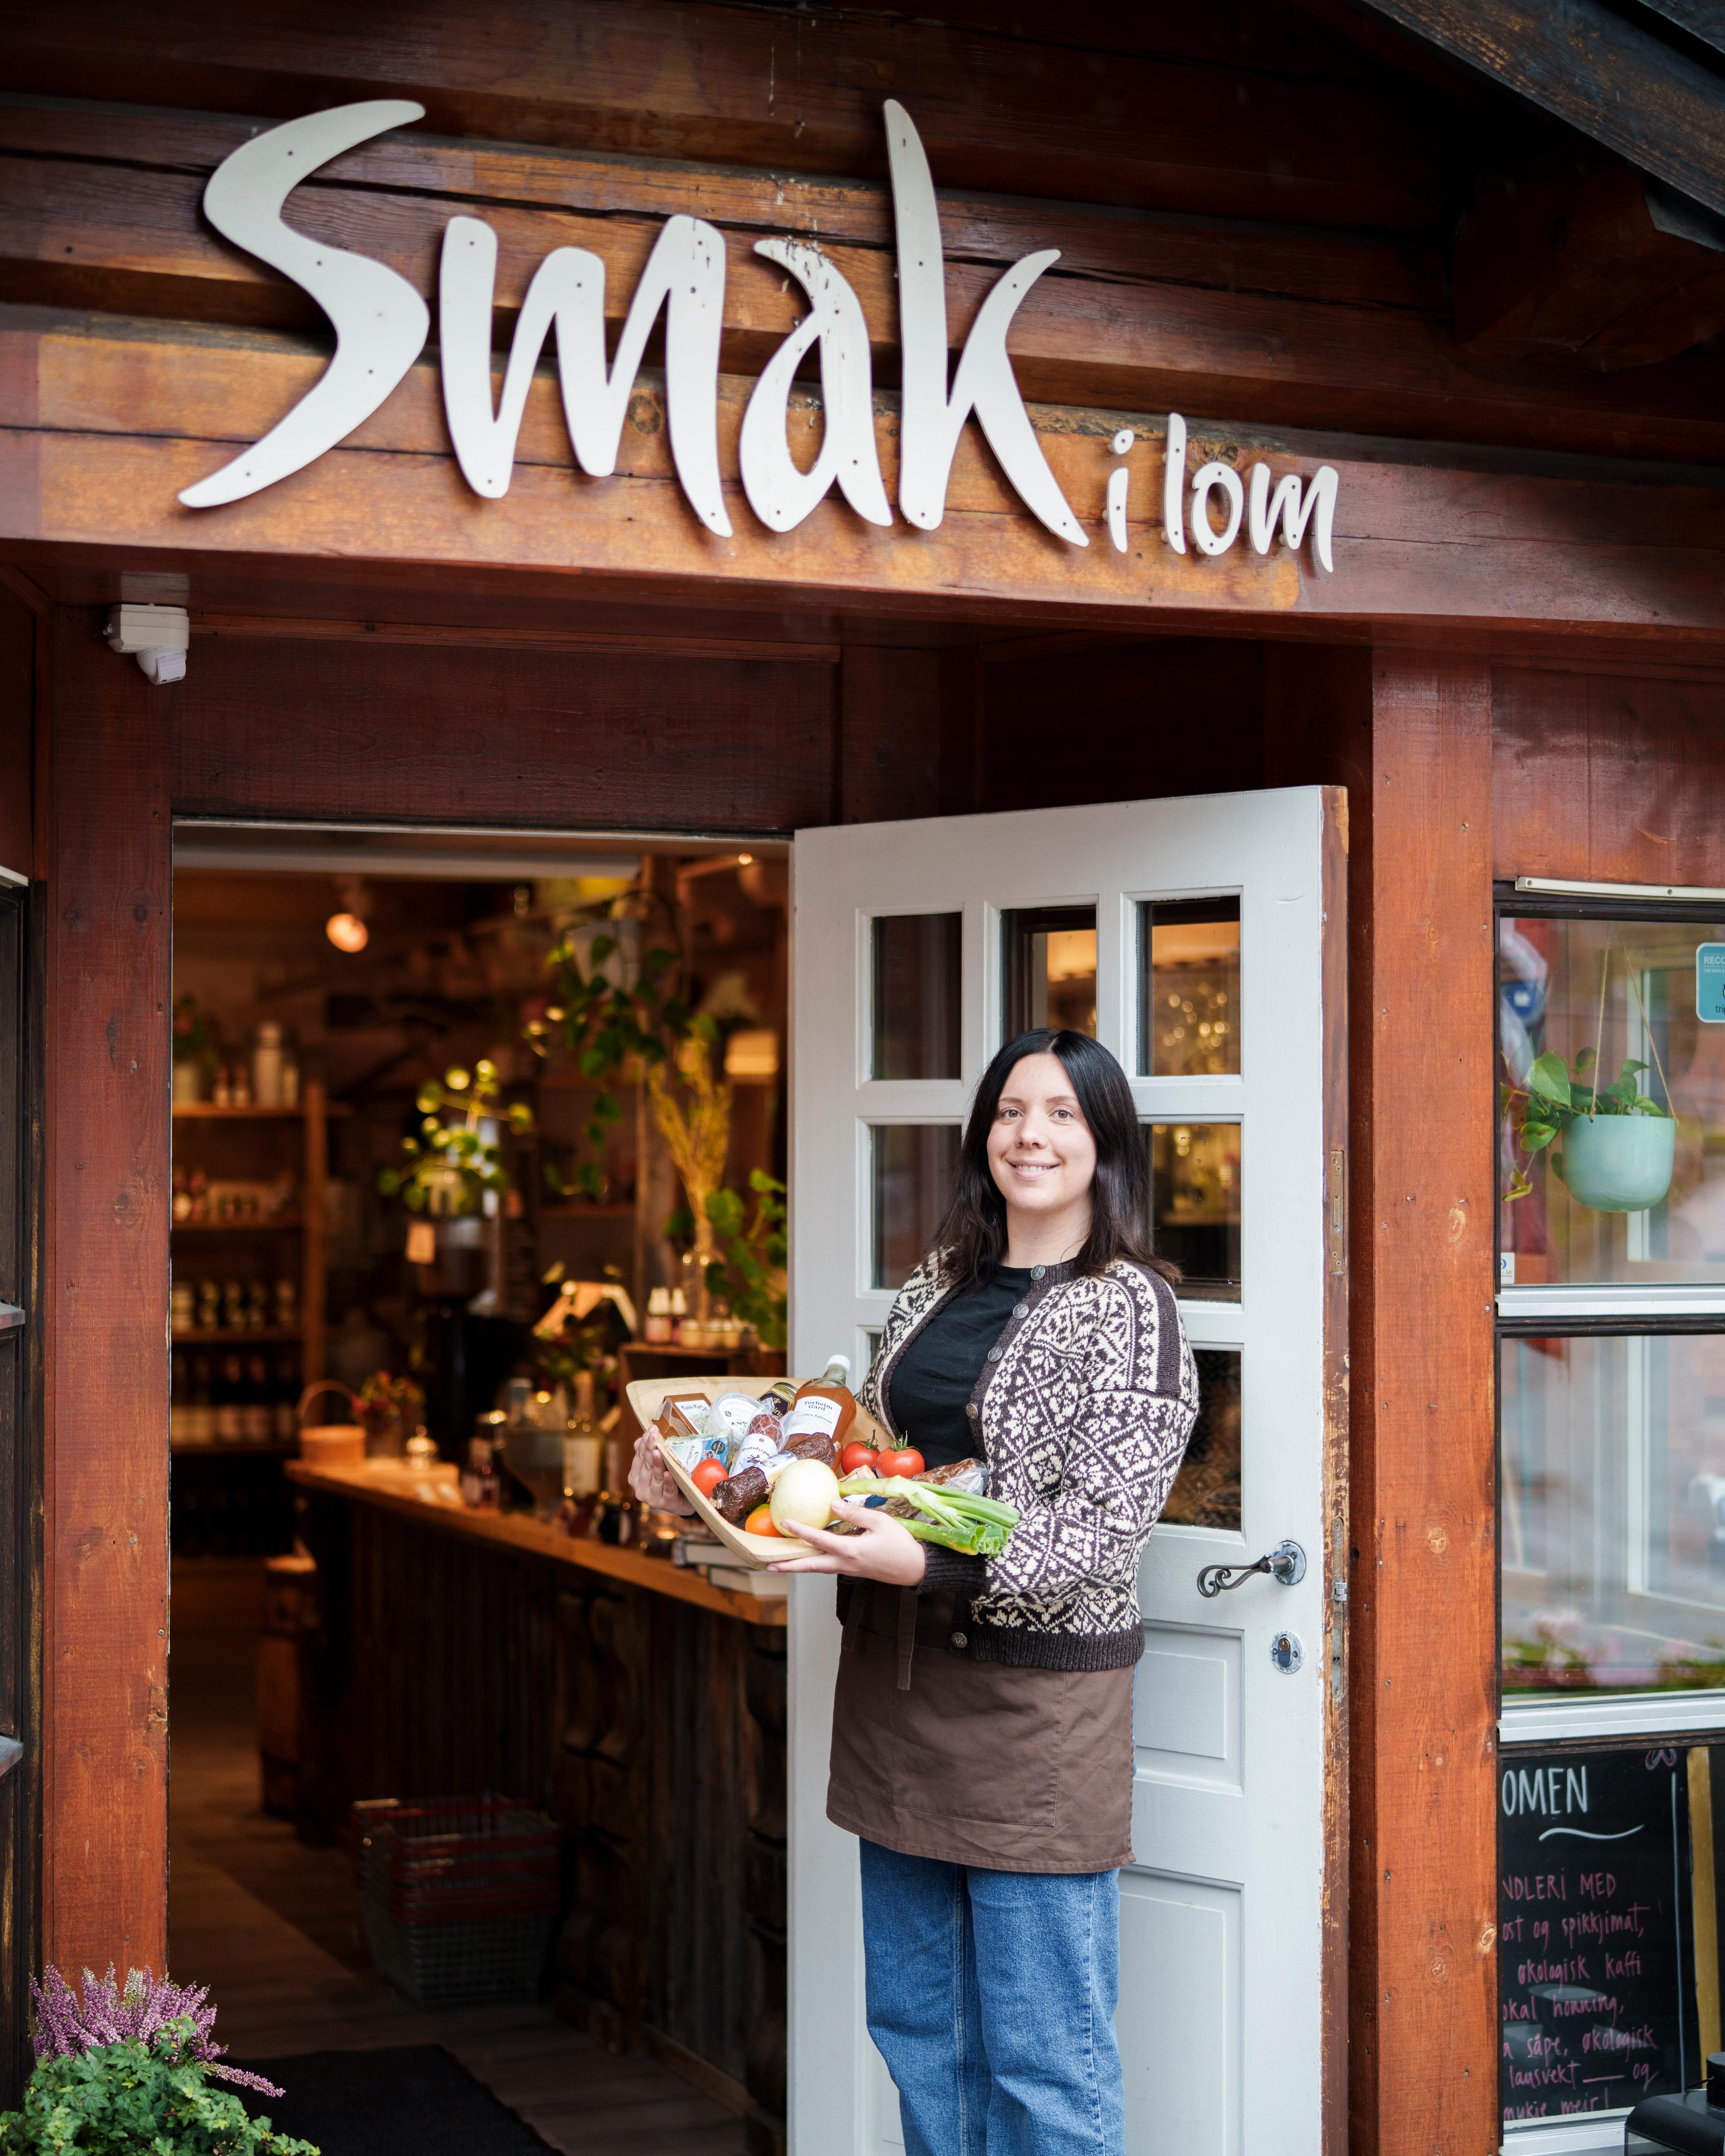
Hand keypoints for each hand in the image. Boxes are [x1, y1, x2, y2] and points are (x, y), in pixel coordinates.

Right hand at [629, 1431, 692, 1513]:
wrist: (684, 1502)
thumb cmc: (669, 1480)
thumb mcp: (658, 1466)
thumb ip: (647, 1454)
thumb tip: (640, 1439)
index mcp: (635, 1477)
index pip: (639, 1457)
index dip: (645, 1443)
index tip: (652, 1429)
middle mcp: (640, 1488)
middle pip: (646, 1466)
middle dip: (649, 1449)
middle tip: (655, 1435)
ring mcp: (651, 1498)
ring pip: (655, 1478)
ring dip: (657, 1465)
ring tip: (658, 1452)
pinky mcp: (665, 1504)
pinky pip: (667, 1491)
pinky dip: (668, 1482)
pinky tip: (668, 1474)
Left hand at [767, 1500, 926, 1585]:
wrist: (914, 1568)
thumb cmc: (900, 1544)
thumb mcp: (881, 1522)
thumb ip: (855, 1512)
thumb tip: (832, 1503)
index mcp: (850, 1550)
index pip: (819, 1540)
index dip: (800, 1531)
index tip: (785, 1522)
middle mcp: (844, 1564)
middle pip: (809, 1566)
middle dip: (787, 1565)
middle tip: (767, 1565)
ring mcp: (848, 1570)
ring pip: (817, 1569)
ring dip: (797, 1567)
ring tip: (779, 1564)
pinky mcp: (852, 1571)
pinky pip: (827, 1567)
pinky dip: (813, 1564)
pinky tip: (808, 1557)